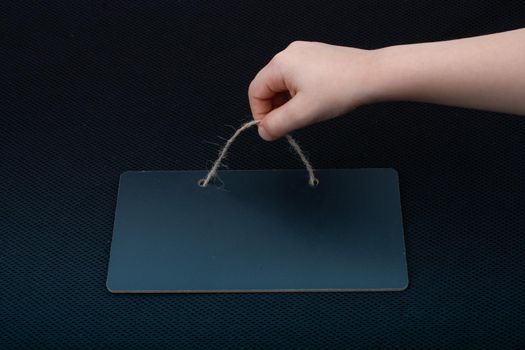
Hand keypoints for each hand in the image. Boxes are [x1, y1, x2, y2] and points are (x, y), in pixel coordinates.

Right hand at [248, 41, 375, 140]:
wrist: (373, 76)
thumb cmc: (340, 91)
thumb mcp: (302, 114)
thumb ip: (277, 125)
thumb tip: (263, 131)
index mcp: (280, 64)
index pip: (255, 92)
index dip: (260, 114)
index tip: (272, 130)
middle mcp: (289, 53)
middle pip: (269, 87)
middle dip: (277, 108)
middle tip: (293, 123)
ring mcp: (304, 52)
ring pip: (284, 84)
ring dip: (290, 102)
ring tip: (308, 112)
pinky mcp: (317, 56)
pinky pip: (299, 77)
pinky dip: (301, 93)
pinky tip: (317, 101)